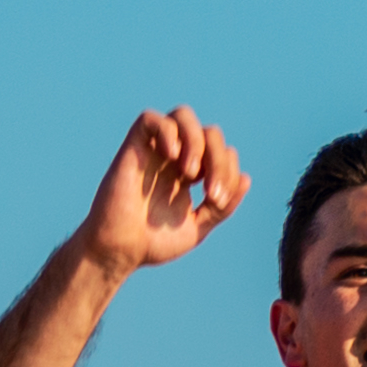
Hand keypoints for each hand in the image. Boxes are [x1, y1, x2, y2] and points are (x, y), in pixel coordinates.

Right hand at [78, 108, 246, 275]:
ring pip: (183, 115)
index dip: (228, 171)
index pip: (221, 151)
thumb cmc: (154, 242)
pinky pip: (150, 119)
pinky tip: (172, 158)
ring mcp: (154, 151)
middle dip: (218, 159)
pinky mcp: (132, 148)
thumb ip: (222, 206)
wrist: (120, 251)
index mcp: (191, 173)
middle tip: (210, 192)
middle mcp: (174, 157)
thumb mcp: (198, 227)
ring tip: (191, 172)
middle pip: (208, 132)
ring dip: (196, 140)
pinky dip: (168, 132)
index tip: (216, 200)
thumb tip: (246, 178)